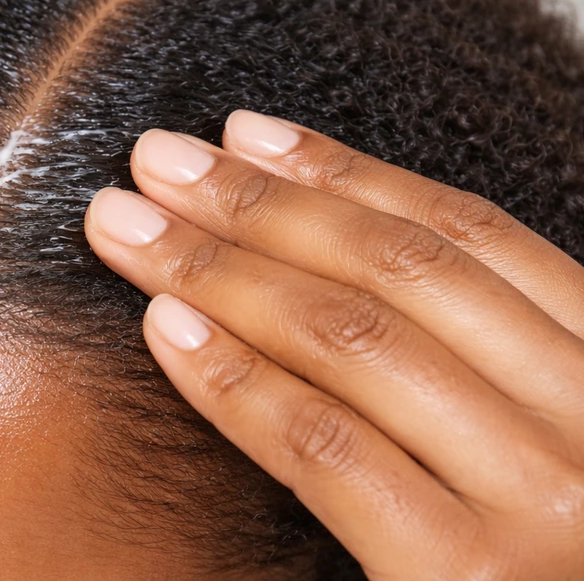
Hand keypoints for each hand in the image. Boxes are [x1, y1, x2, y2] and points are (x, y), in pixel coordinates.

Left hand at [85, 110, 583, 579]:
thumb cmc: (551, 562)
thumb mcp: (554, 449)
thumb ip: (485, 373)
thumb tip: (336, 267)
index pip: (471, 239)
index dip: (348, 172)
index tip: (247, 132)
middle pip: (400, 272)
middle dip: (260, 202)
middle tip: (157, 157)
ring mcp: (551, 512)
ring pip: (356, 340)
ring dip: (220, 267)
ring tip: (128, 223)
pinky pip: (328, 449)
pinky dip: (237, 380)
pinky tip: (163, 327)